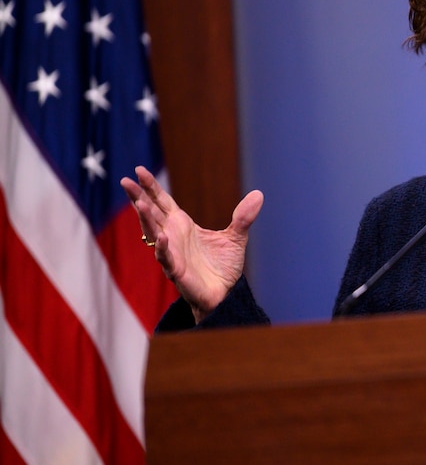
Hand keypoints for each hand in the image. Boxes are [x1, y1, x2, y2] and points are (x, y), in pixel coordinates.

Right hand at [121, 167, 263, 322]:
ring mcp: (172, 253)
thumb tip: (259, 194)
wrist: (224, 294)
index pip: (162, 202)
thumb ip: (244, 216)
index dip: (151, 187)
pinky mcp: (176, 271)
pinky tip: (161, 238)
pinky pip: (166, 258)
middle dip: (139, 197)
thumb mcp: (236, 237)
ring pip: (154, 233)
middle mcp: (172, 236)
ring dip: (146, 219)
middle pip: (151, 213)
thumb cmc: (223, 267)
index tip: (138, 170)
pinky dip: (163, 248)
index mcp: (182, 225)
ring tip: (139, 203)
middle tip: (126, 181)